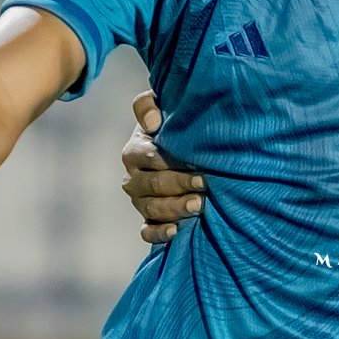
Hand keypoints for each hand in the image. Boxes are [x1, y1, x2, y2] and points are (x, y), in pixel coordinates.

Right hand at [121, 90, 205, 244]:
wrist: (182, 152)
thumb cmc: (173, 128)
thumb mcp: (162, 109)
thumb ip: (148, 105)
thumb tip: (152, 122)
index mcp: (134, 152)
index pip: (146, 157)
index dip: (167, 161)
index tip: (193, 163)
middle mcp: (134, 178)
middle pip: (151, 186)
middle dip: (178, 186)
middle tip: (204, 186)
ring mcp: (140, 202)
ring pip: (151, 209)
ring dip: (174, 209)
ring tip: (199, 206)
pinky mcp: (149, 220)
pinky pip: (147, 231)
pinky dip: (159, 233)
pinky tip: (176, 231)